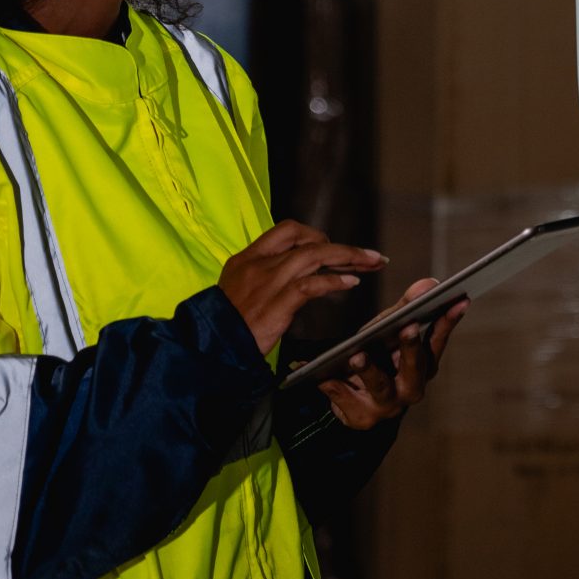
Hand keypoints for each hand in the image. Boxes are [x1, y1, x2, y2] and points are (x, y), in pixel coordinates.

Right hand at [219, 221, 383, 356]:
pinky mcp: (277, 303)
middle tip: (369, 256)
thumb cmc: (224, 326)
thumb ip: (264, 279)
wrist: (208, 347)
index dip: (314, 235)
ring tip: (371, 264)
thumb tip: (296, 277)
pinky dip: (334, 280)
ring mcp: (268, 281)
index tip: (332, 248)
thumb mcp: (238, 292)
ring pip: (314, 256)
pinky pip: (311, 284)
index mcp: (247, 258)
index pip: (287, 230)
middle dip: (342, 247)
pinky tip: (351, 282)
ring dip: (348, 257)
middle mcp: (259, 264)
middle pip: (308, 241)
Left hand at [318, 277, 467, 430]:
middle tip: (407, 326)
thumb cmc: (379, 360)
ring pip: (380, 387)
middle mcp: (411, 388)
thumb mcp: (389, 332)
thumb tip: (430, 283)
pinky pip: (345, 400)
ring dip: (369, 370)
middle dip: (411, 347)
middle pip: (414, 368)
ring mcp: (387, 405)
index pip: (438, 340)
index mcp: (424, 365)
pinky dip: (334, 387)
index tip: (457, 299)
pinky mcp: (360, 418)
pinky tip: (323, 376)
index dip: (448, 321)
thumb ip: (407, 308)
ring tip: (356, 355)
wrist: (357, 406)